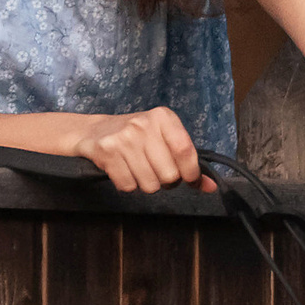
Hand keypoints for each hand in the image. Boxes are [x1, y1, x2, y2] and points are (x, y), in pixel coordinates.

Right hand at [70, 106, 215, 193]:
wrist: (94, 131)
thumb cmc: (137, 137)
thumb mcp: (165, 139)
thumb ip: (188, 160)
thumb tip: (210, 186)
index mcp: (162, 117)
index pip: (185, 150)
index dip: (191, 172)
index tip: (189, 179)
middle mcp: (143, 125)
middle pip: (169, 174)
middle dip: (166, 181)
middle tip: (157, 171)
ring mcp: (123, 138)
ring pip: (149, 184)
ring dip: (146, 184)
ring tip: (139, 169)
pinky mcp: (107, 153)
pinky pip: (128, 186)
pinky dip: (128, 185)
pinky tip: (124, 170)